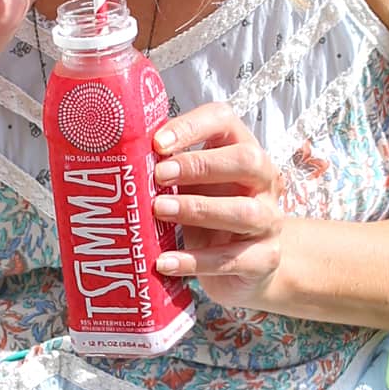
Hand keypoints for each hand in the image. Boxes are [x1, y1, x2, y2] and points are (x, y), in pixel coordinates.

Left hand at [152, 106, 290, 314]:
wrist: (248, 268)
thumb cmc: (212, 219)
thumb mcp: (192, 190)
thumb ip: (169, 175)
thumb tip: (119, 163)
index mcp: (242, 151)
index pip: (224, 121)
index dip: (192, 128)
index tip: (158, 143)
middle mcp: (264, 182)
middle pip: (246, 161)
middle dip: (199, 165)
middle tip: (159, 175)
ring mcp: (269, 220)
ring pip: (243, 211)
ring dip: (198, 209)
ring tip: (159, 211)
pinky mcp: (265, 258)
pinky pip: (232, 260)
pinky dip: (195, 262)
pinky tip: (164, 262)